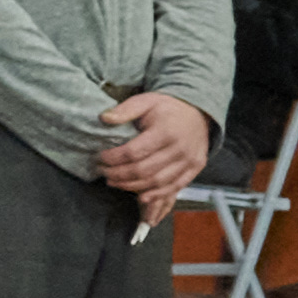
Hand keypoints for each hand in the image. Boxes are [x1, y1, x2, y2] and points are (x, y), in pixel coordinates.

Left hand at [95, 88, 212, 201]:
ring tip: (114, 182)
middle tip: (103, 172)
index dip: (113, 158)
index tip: (100, 157)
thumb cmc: (166, 107)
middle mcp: (180, 148)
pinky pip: (175, 187)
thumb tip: (104, 118)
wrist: (197, 111)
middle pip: (144, 170)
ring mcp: (190, 160)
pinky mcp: (196, 168)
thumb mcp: (145, 100)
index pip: (134, 152)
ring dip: (132, 186)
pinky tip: (141, 196)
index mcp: (166, 131)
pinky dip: (157, 194)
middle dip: (118, 174)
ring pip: (157, 182)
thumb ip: (125, 110)